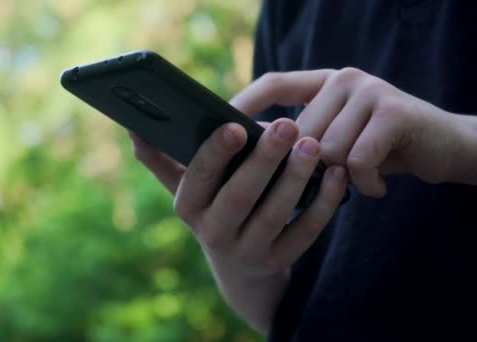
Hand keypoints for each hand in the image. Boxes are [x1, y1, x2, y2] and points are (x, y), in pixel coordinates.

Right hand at [129, 117, 347, 278]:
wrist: (238, 265)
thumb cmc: (212, 207)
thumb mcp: (186, 187)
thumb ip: (161, 158)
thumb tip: (133, 128)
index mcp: (188, 207)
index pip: (197, 179)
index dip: (214, 154)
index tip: (234, 126)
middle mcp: (214, 232)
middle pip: (238, 196)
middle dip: (263, 160)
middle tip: (287, 125)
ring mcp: (247, 250)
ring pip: (273, 214)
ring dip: (294, 178)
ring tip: (313, 145)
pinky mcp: (278, 260)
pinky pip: (305, 233)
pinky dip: (322, 205)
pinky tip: (336, 176)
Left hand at [232, 68, 460, 196]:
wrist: (442, 149)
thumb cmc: (378, 149)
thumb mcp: (335, 139)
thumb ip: (299, 139)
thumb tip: (247, 153)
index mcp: (323, 82)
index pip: (274, 83)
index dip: (245, 104)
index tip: (222, 126)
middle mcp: (344, 79)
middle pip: (298, 132)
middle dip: (304, 167)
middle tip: (323, 184)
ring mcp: (370, 91)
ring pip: (326, 149)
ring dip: (340, 179)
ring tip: (358, 181)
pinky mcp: (394, 112)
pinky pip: (357, 161)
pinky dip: (365, 183)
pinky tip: (376, 188)